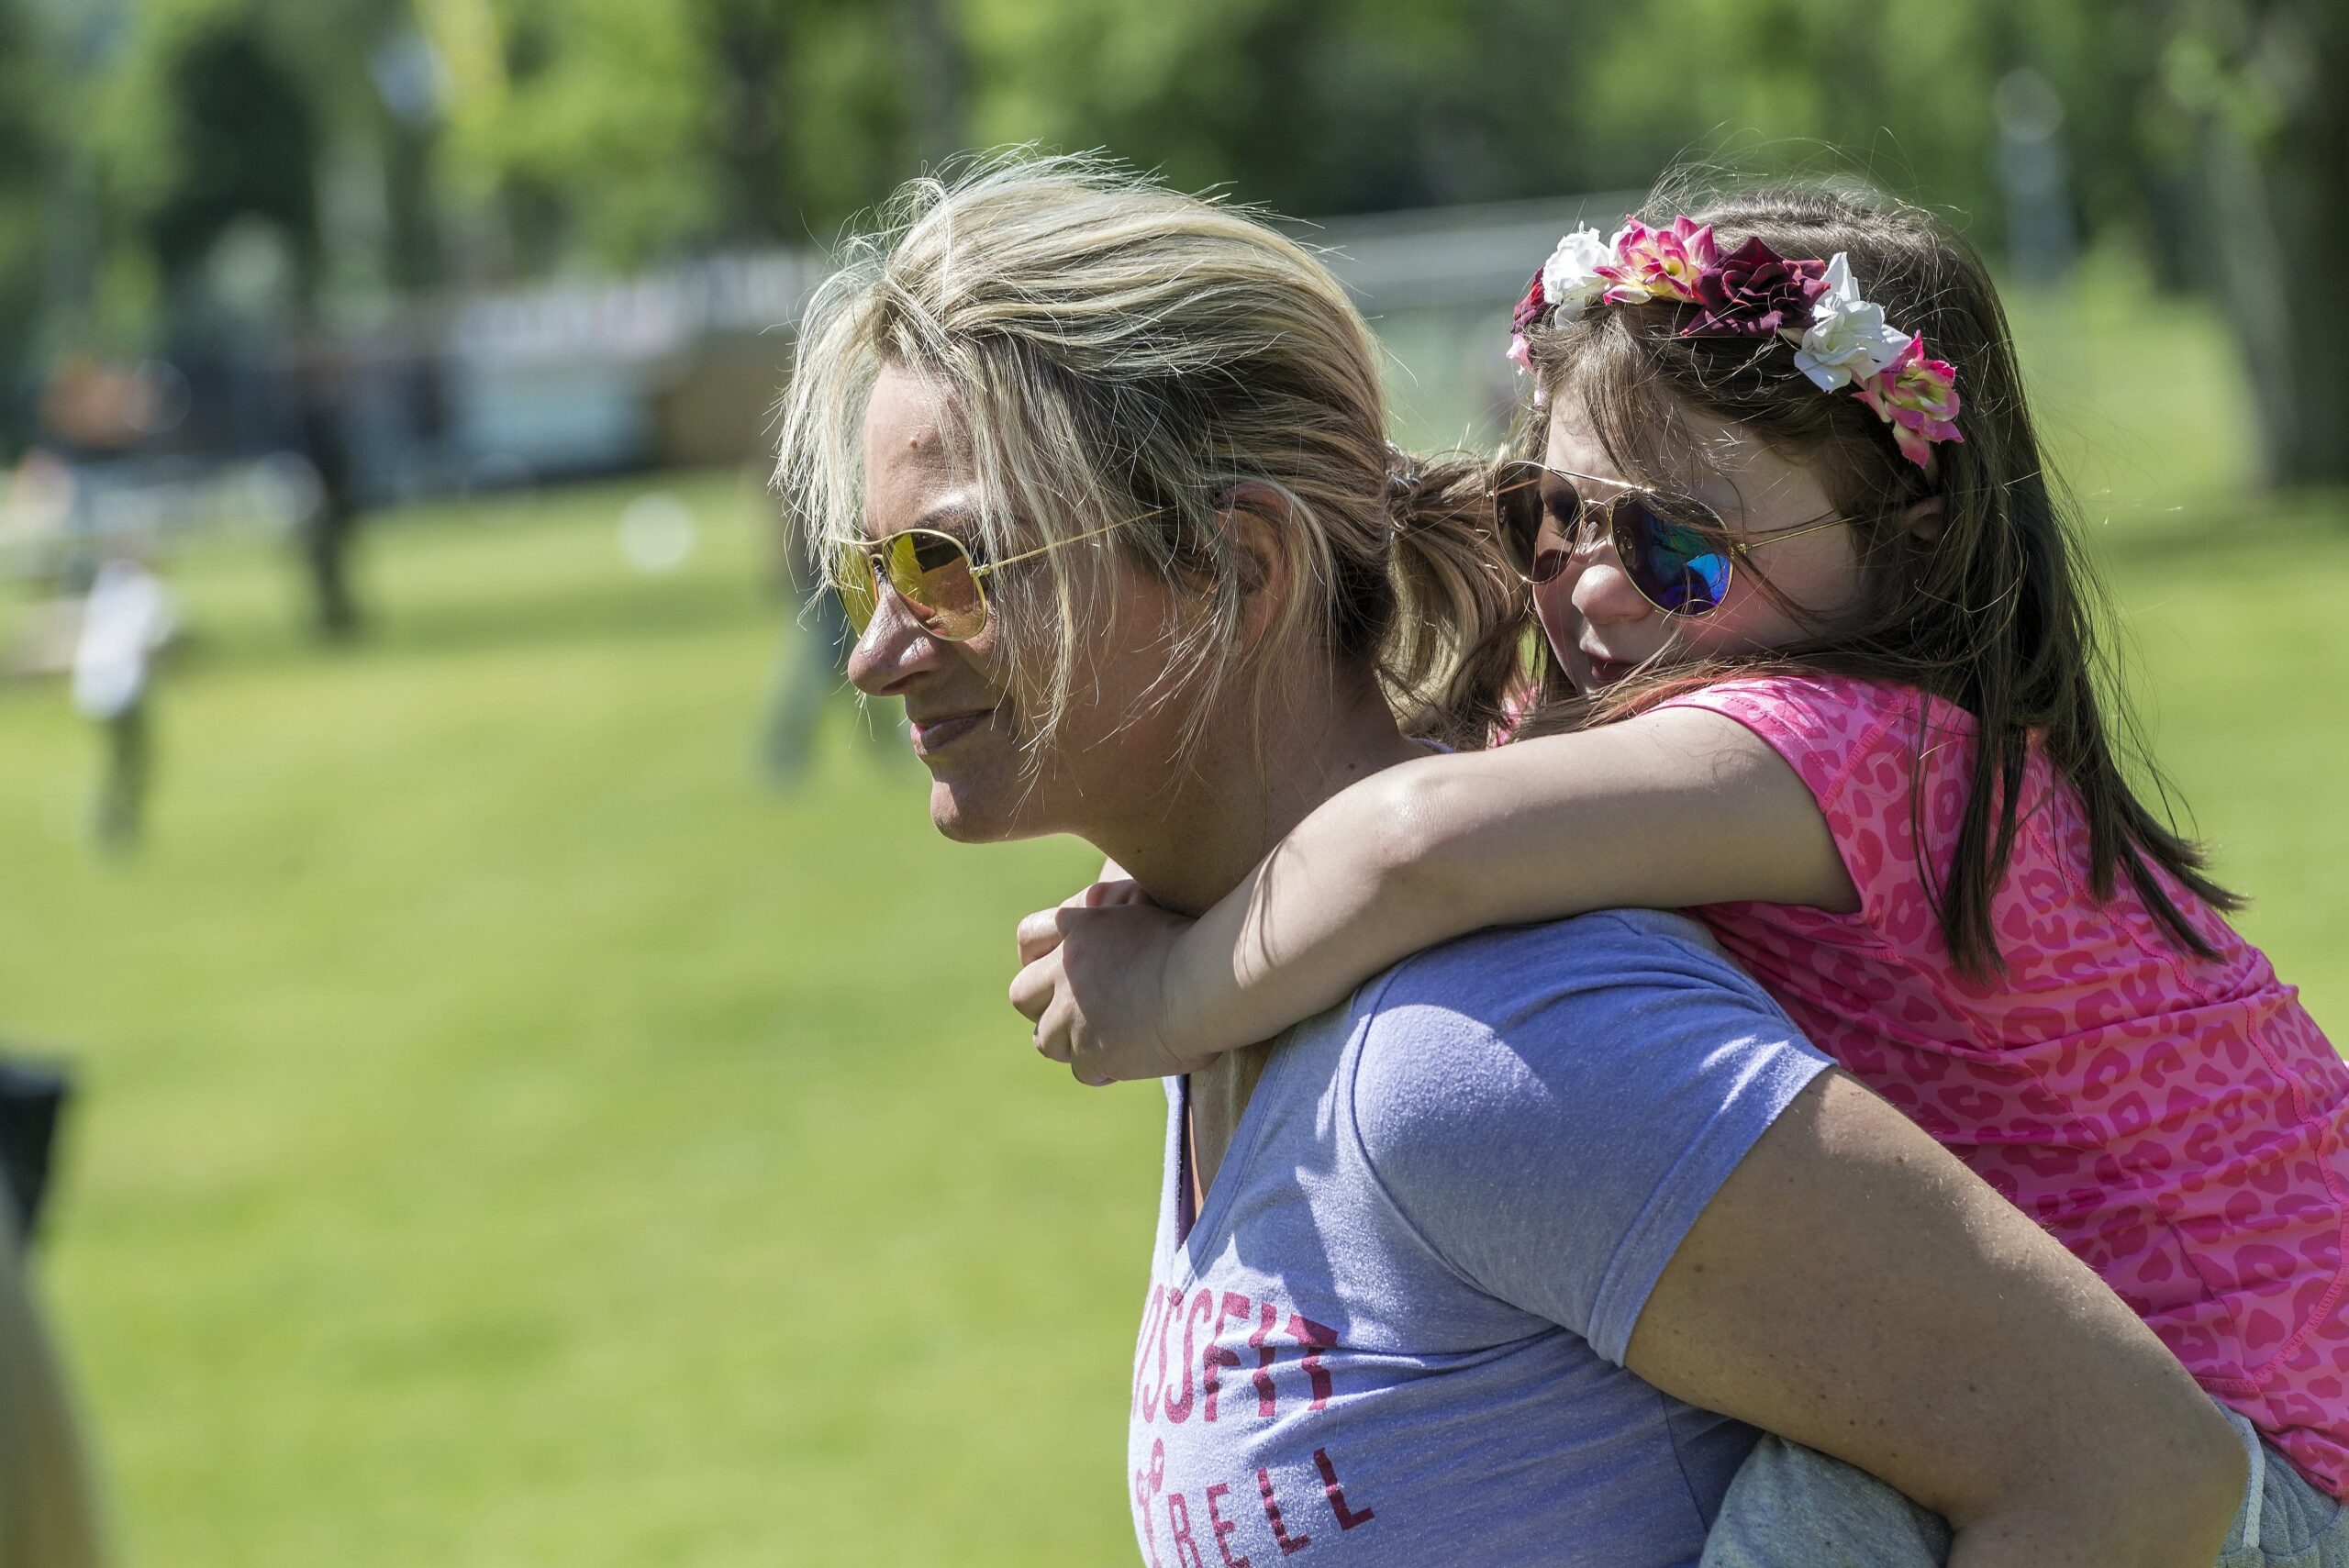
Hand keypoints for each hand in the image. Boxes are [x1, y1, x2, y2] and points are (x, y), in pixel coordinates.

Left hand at [1009, 883, 1215, 1084]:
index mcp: (1078, 926)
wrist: (1208, 981)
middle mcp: (1065, 971)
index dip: (1039, 957)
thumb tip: (1104, 920)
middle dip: (1044, 1007)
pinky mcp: (1090, 1053)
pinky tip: (1132, 1058)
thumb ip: (1114, 925)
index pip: (1028, 937)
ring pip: (1046, 1040)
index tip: (1060, 971)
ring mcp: (1073, 1015)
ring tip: (1109, 1038)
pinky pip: (1083, 1070)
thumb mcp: (1148, 911)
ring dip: (1072, 1042)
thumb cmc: (1196, 942)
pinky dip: (1104, 1068)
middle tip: (1078, 1013)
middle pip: (1021, 995)